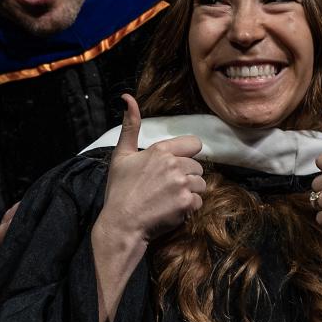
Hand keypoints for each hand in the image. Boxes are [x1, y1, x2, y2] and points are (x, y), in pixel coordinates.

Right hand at [91, 94, 204, 321]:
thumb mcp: (121, 155)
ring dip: (190, 193)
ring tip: (169, 199)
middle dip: (187, 177)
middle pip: (198, 168)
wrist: (121, 224)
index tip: (174, 168)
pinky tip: (172, 210)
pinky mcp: (186, 203)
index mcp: (161, 151)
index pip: (194, 145)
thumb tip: (128, 97)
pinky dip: (189, 209)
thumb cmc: (120, 191)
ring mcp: (182, 184)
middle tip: (167, 189)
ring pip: (201, 185)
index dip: (187, 157)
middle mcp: (174, 165)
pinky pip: (199, 202)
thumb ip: (130, 126)